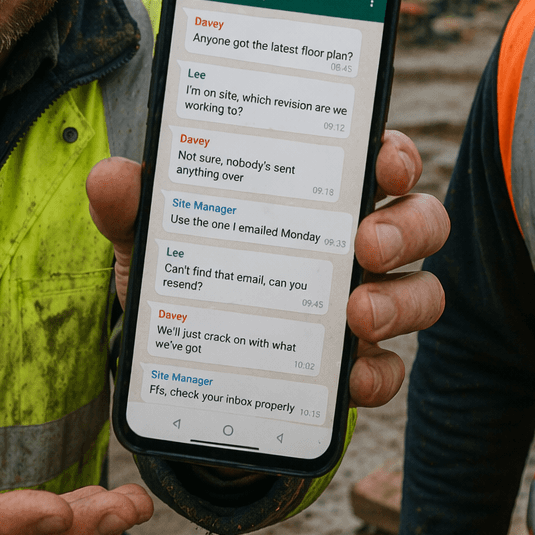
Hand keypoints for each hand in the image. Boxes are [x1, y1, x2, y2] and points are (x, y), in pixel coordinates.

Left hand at [88, 129, 448, 406]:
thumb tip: (111, 176)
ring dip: (402, 302)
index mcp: (322, 196)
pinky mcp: (359, 366)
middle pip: (421, 221)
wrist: (184, 373)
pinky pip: (393, 370)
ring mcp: (369, 305)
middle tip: (366, 244)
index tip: (384, 162)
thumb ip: (133, 207)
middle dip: (406, 228)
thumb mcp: (153, 239)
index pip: (381, 159)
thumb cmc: (190, 276)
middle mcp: (360, 244)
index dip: (396, 155)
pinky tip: (352, 379)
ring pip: (423, 293)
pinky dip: (380, 375)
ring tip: (358, 315)